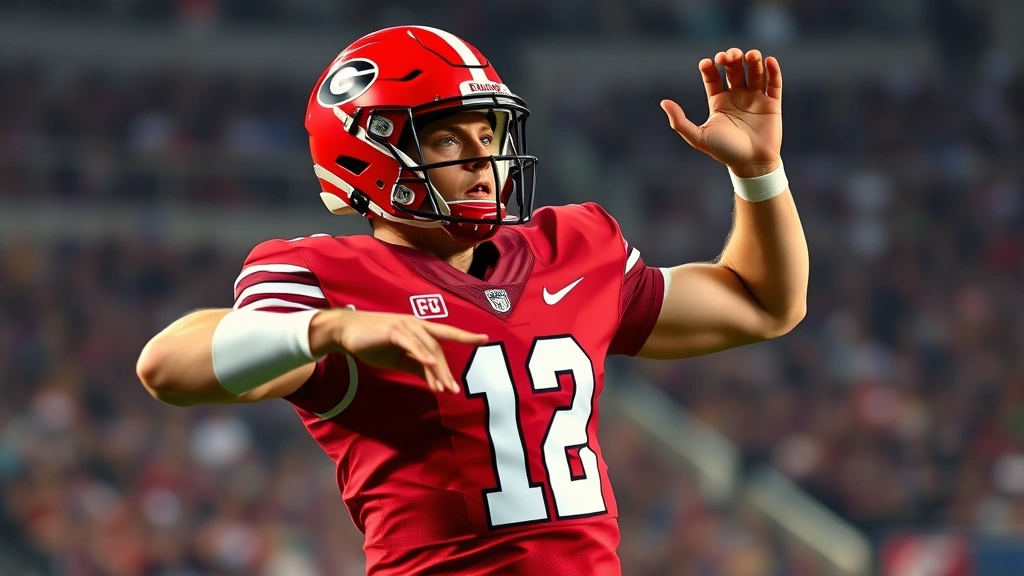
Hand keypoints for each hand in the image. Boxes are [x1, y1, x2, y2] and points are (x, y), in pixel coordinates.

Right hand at [310, 309, 487, 393]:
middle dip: (446, 370)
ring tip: (443, 388)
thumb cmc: (373, 343)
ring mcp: (405, 326)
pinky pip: (412, 344)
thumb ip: (417, 366)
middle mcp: (416, 324)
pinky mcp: (394, 330)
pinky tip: (431, 365)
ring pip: (428, 349)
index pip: (446, 333)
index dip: (465, 336)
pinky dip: (422, 354)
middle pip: (438, 348)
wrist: (346, 333)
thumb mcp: (399, 358)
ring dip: (436, 370)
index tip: (484, 339)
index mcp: (419, 328)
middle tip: (452, 389)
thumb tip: (434, 379)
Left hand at [661, 48, 782, 177]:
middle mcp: (736, 96)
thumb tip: (663, 102)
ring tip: (751, 55)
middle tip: (728, 56)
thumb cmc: (724, 152)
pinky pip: (774, 83)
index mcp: (718, 102)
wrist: (751, 164)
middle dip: (731, 59)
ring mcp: (755, 99)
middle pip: (734, 69)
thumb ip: (680, 122)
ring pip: (754, 73)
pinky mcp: (772, 104)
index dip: (710, 68)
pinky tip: (768, 60)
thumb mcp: (698, 137)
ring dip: (752, 61)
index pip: (713, 78)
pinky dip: (772, 71)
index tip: (707, 62)